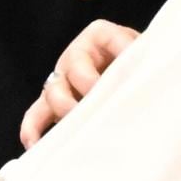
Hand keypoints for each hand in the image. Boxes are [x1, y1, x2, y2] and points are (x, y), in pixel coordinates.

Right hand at [20, 19, 137, 145]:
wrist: (132, 83)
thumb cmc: (138, 66)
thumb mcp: (144, 54)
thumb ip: (144, 59)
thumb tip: (147, 74)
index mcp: (101, 35)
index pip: (108, 38)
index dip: (119, 53)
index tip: (130, 70)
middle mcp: (76, 55)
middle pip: (74, 66)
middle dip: (88, 85)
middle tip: (103, 100)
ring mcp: (62, 81)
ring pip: (53, 91)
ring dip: (65, 108)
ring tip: (79, 123)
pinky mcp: (53, 106)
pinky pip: (36, 115)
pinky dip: (33, 129)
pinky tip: (35, 145)